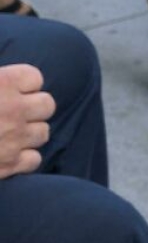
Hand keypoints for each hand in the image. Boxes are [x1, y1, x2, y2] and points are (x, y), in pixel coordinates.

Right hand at [0, 63, 54, 178]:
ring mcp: (13, 139)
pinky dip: (24, 158)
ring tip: (10, 132)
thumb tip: (7, 82)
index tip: (12, 89)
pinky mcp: (8, 165)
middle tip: (15, 111)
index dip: (24, 84)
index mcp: (1, 83)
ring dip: (31, 132)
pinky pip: (35, 159)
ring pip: (43, 133)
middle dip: (34, 107)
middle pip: (47, 105)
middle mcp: (13, 109)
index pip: (35, 77)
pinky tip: (9, 153)